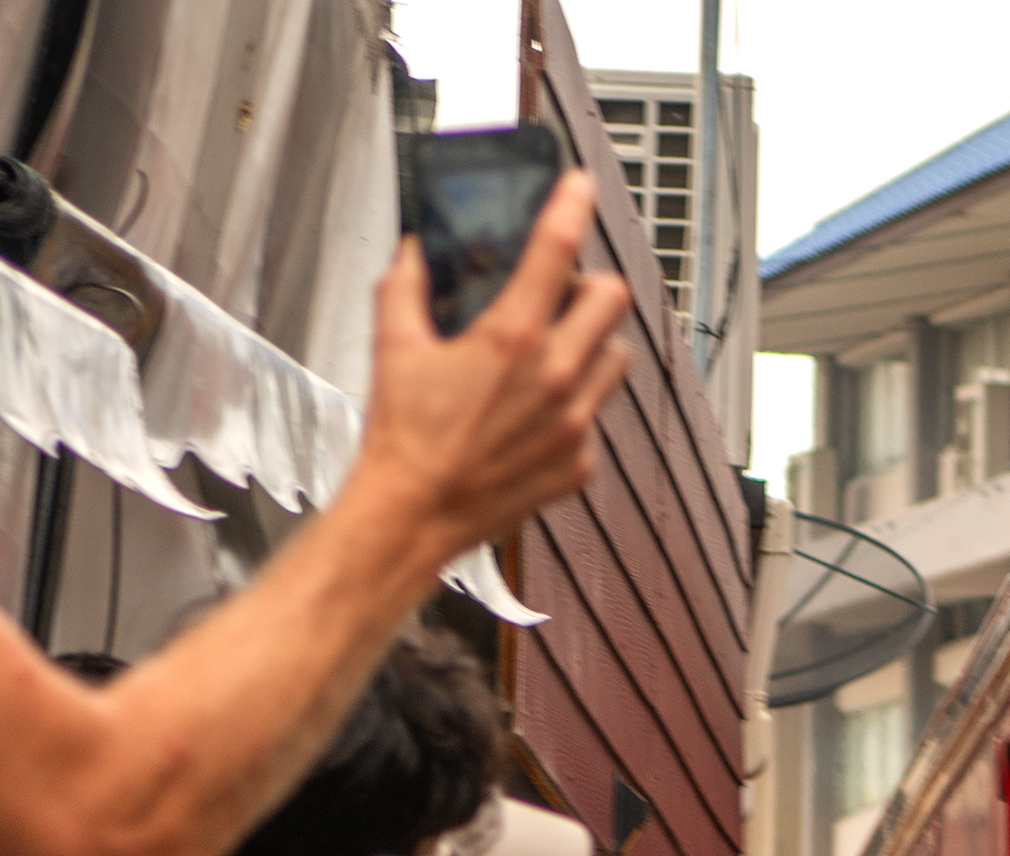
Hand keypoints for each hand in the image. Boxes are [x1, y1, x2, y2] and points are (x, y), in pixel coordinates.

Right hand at [354, 178, 632, 563]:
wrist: (415, 515)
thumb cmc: (405, 439)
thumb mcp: (394, 344)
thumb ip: (406, 285)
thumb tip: (414, 253)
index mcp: (512, 338)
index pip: (557, 248)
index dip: (572, 205)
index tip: (579, 186)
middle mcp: (555, 378)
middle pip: (613, 299)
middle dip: (591, 286)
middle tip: (563, 292)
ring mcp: (574, 424)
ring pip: (615, 358)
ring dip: (593, 345)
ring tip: (554, 353)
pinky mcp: (579, 465)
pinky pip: (597, 417)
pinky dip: (575, 405)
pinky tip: (537, 412)